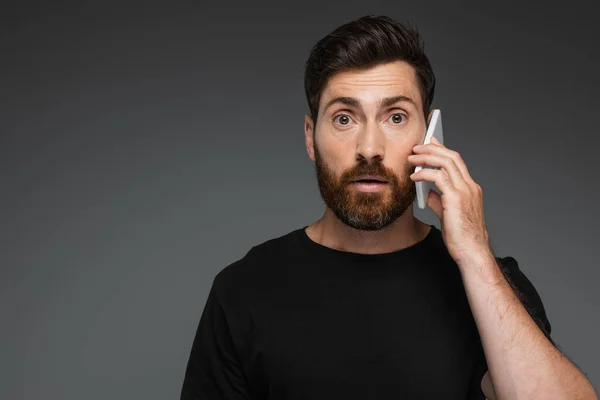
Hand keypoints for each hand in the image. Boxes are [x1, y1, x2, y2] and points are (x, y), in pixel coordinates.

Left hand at [408, 136, 491, 264]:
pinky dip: (424, 174)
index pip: (457, 161)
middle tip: (417, 146)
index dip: (443, 149)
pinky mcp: (456, 199)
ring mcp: (465, 191)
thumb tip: (425, 191)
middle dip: (433, 148)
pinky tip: (414, 177)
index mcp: (471, 188)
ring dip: (426, 157)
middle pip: (452, 157)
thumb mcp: (448, 214)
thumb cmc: (461, 237)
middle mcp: (470, 186)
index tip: (431, 141)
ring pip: (446, 163)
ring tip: (412, 157)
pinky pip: (438, 178)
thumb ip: (438, 200)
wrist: (472, 252)